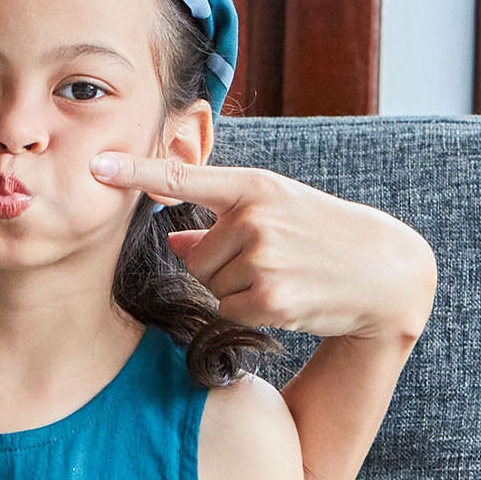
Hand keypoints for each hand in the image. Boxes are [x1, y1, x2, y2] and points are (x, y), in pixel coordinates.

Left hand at [88, 155, 436, 343]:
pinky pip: (226, 311)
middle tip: (273, 259)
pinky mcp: (271, 298)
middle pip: (194, 257)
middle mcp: (255, 217)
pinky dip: (248, 312)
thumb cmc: (320, 236)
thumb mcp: (274, 213)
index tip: (96, 167)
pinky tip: (285, 299)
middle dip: (221, 266)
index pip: (182, 177)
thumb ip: (219, 222)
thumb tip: (173, 242)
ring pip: (210, 286)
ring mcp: (264, 257)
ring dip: (237, 290)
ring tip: (283, 275)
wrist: (385, 271)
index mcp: (252, 186)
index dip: (134, 172)